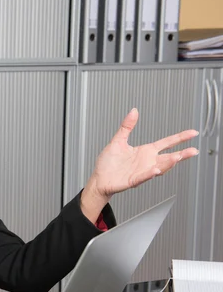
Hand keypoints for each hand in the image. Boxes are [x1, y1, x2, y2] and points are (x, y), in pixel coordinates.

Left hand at [81, 108, 198, 220]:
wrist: (99, 179)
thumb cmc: (108, 163)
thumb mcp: (118, 141)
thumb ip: (127, 127)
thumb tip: (134, 111)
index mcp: (145, 151)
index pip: (166, 143)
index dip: (180, 138)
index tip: (193, 133)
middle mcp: (146, 162)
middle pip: (168, 157)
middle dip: (181, 154)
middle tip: (193, 151)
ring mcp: (141, 172)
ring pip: (159, 168)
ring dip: (168, 163)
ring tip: (177, 157)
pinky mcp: (133, 181)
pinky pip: (143, 177)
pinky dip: (149, 173)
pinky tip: (155, 169)